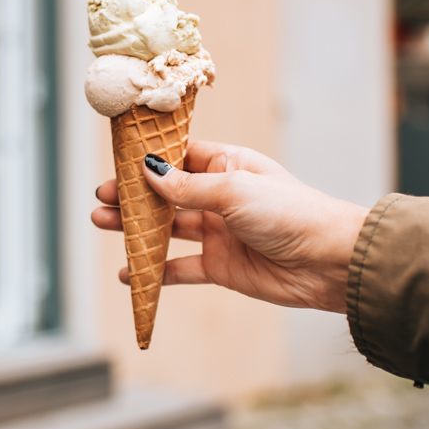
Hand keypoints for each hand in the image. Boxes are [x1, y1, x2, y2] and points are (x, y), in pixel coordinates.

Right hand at [92, 141, 367, 313]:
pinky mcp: (221, 267)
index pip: (178, 157)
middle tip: (100, 199)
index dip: (147, 162)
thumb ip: (187, 186)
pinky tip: (130, 271)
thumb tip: (148, 171)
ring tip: (102, 223)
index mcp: (227, 165)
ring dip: (136, 228)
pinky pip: (179, 268)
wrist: (328, 262)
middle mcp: (221, 196)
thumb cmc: (290, 213)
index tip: (116, 164)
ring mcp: (219, 232)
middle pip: (166, 194)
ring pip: (167, 228)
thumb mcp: (233, 191)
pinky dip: (154, 270)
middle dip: (132, 196)